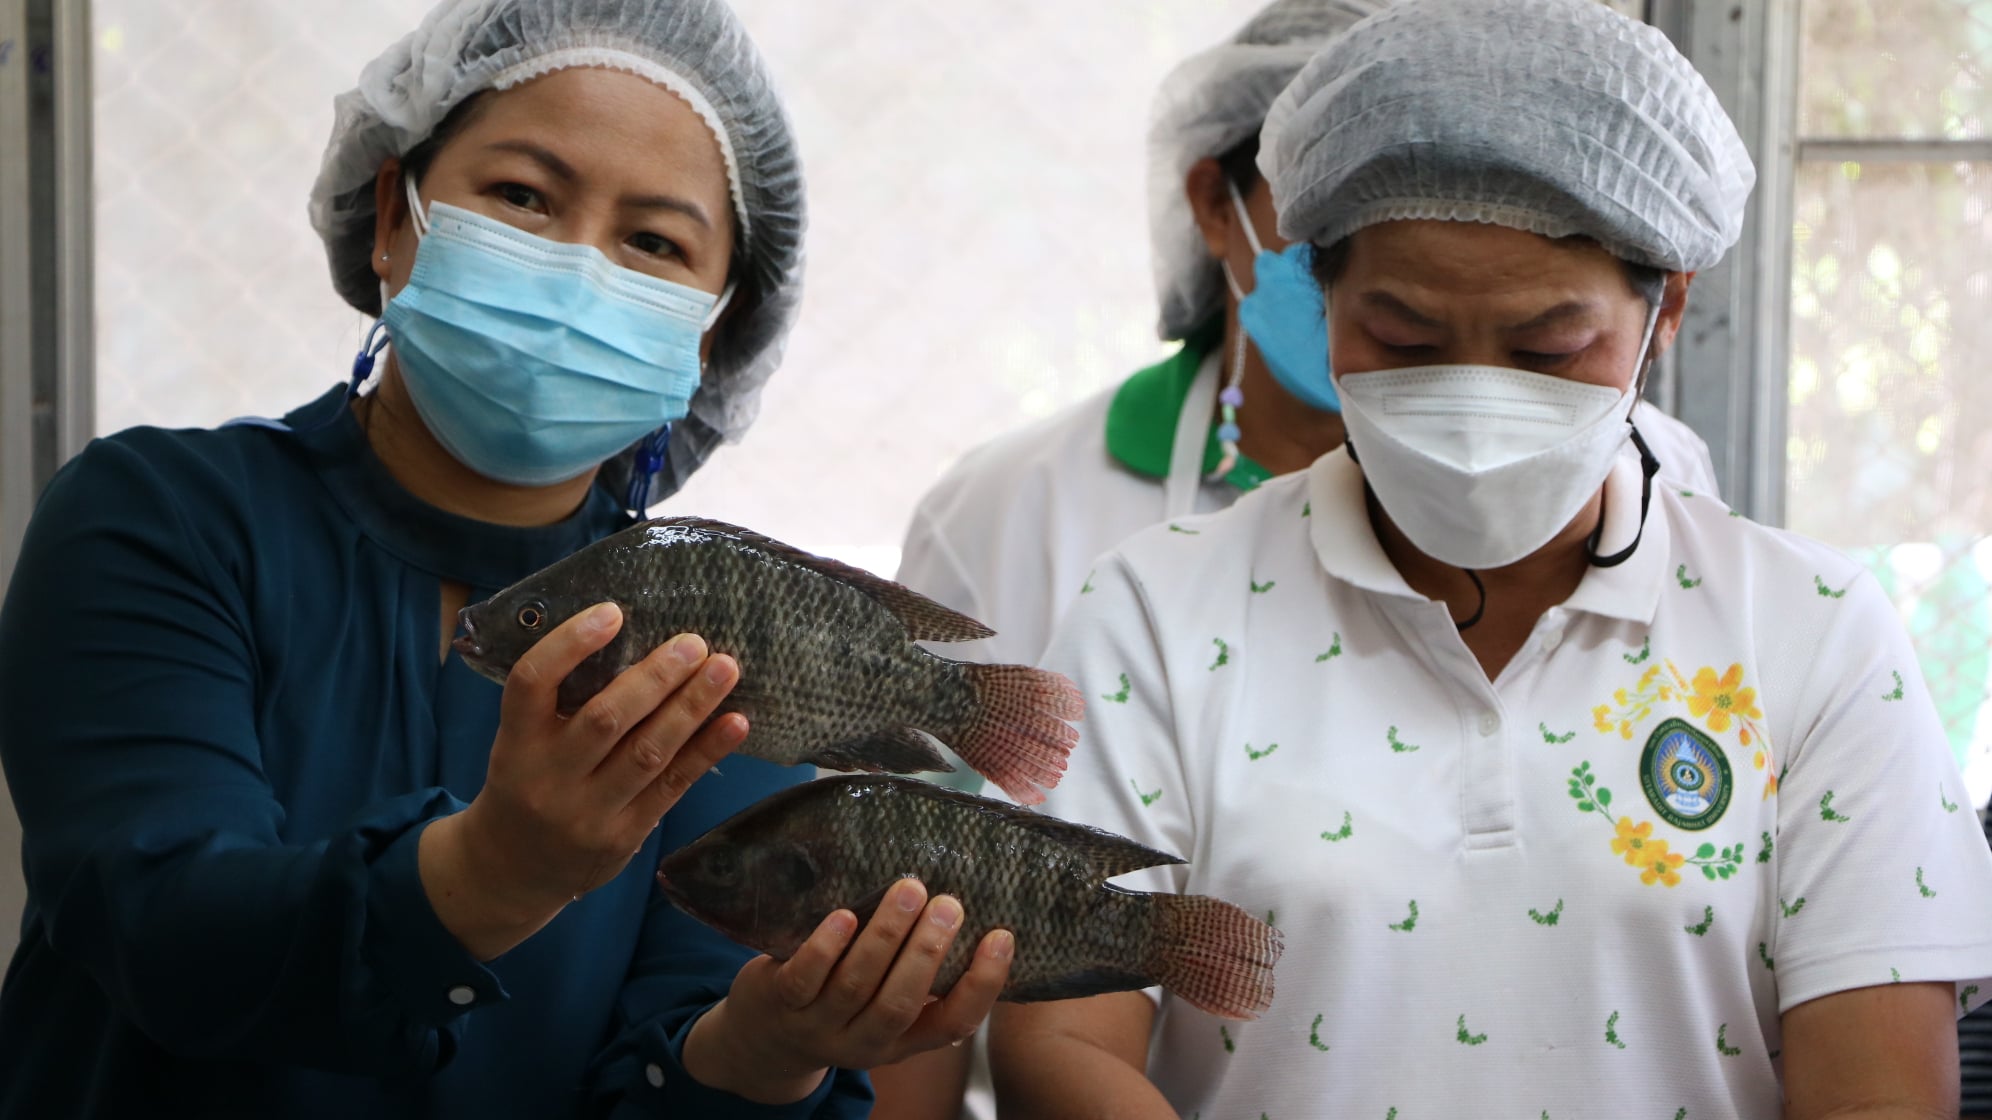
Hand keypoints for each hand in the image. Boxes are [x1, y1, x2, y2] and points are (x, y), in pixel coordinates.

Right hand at [421, 602, 743, 958]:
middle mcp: (548, 777)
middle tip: (694, 643)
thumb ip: (561, 702)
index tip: (613, 612)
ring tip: (725, 669)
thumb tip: (634, 638)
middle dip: (655, 677)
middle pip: (605, 719)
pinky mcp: (624, 836)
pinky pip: (672, 787)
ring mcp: (588, 811)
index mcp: (515, 742)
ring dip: (691, 707)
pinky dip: (707, 751)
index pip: (533, 683)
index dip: (570, 645)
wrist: (512, 869)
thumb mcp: (521, 742)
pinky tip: (735, 722)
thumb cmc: (526, 783)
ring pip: (647, 752)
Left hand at [683, 879, 1015, 1104]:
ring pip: (856, 985)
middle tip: (949, 904)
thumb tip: (972, 902)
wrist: (762, 1039)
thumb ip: (918, 971)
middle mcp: (864, 1041)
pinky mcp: (779, 1000)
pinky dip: (826, 947)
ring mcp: (818, 1024)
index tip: (1002, 937)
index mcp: (903, 1041)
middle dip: (927, 952)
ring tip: (908, 890)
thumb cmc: (840, 1002)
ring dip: (885, 937)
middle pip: (901, 1002)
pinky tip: (844, 915)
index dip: (982, 985)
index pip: (953, 1023)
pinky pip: (804, 977)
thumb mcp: (884, 1003)